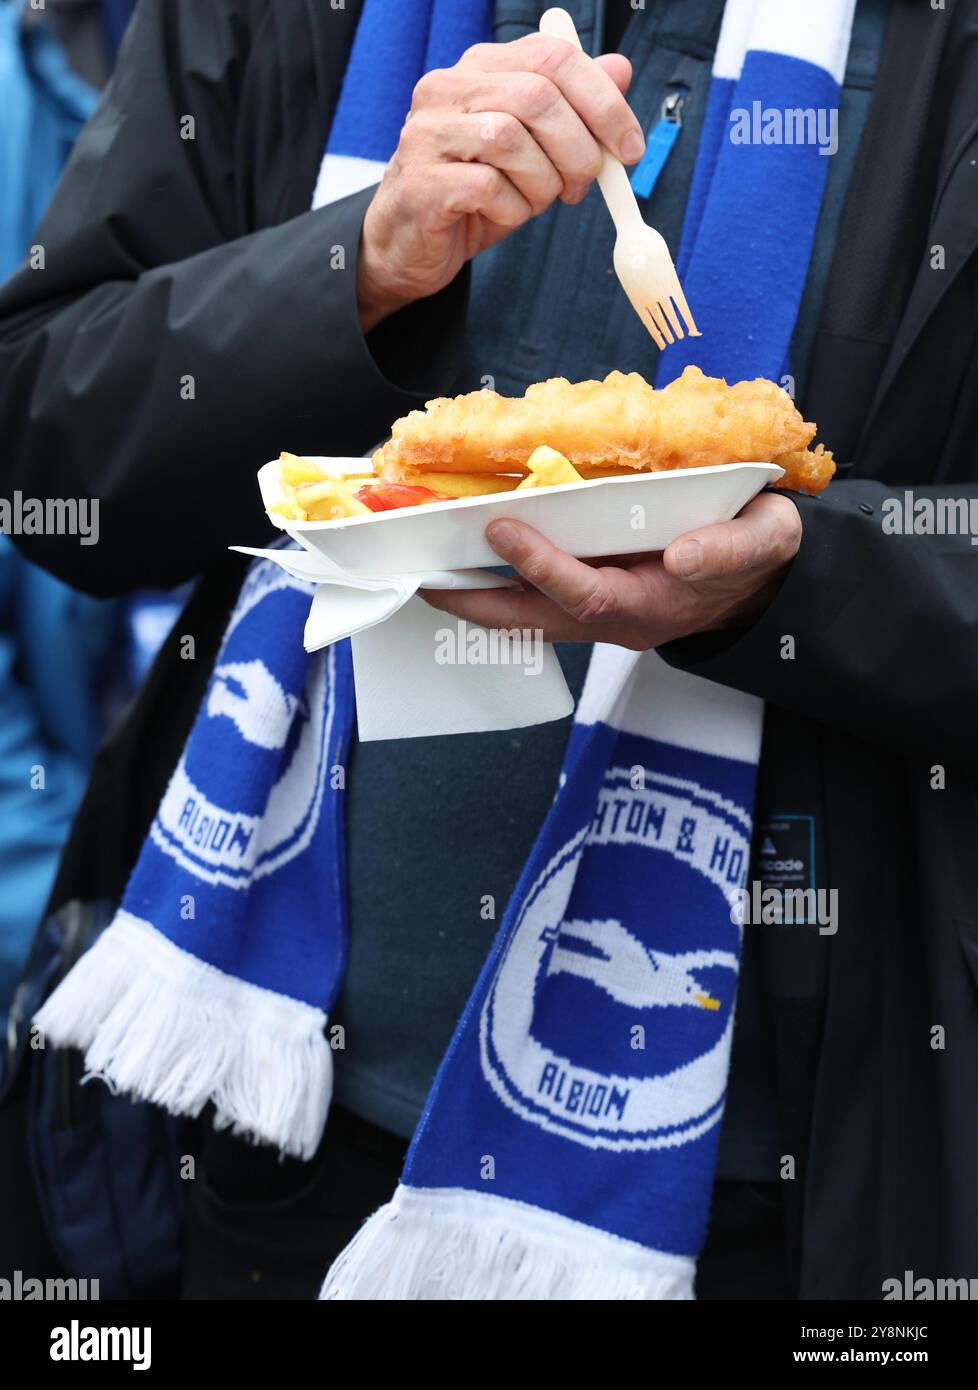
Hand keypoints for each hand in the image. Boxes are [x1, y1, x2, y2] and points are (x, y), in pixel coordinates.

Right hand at [357, 35, 643, 330]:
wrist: (409, 245)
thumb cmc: (473, 195)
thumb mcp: (534, 149)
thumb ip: (573, 108)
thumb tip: (620, 70)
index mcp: (480, 69)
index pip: (553, 57)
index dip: (603, 101)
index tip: (629, 147)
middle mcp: (447, 89)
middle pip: (536, 96)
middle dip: (578, 148)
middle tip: (584, 185)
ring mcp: (428, 134)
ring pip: (510, 139)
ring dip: (543, 182)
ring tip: (536, 202)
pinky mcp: (421, 183)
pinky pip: (487, 188)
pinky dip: (512, 210)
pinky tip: (503, 217)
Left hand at [420, 492, 802, 649]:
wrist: (764, 582)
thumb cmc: (760, 555)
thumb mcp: (765, 542)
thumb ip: (731, 548)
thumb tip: (682, 554)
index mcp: (656, 604)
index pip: (587, 595)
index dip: (542, 565)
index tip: (502, 527)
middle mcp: (618, 619)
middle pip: (536, 621)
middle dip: (478, 606)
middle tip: (424, 581)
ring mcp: (601, 613)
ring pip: (527, 617)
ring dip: (477, 600)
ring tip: (426, 573)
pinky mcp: (593, 598)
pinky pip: (534, 601)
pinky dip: (497, 585)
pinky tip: (464, 563)